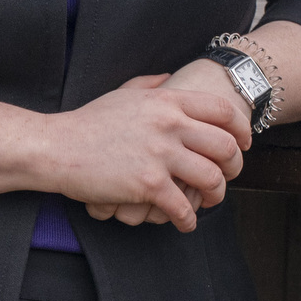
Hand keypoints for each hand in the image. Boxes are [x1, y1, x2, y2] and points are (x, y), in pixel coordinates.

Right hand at [47, 75, 246, 231]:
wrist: (56, 147)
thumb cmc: (88, 122)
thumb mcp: (123, 93)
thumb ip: (151, 84)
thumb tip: (171, 77)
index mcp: (167, 101)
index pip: (221, 109)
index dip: (241, 128)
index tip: (244, 143)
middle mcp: (169, 124)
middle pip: (225, 145)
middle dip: (235, 166)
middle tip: (230, 176)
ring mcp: (160, 154)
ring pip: (211, 178)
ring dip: (217, 195)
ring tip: (210, 202)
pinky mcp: (147, 183)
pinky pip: (183, 206)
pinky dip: (189, 219)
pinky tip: (186, 222)